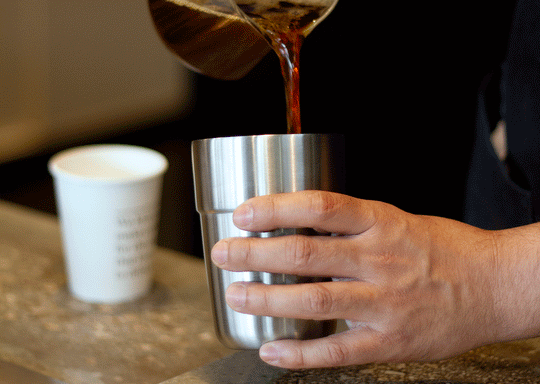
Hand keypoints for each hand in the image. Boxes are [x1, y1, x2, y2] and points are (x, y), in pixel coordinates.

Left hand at [210, 191, 521, 368]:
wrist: (495, 286)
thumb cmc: (443, 249)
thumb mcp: (398, 220)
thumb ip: (351, 224)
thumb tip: (298, 222)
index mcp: (381, 223)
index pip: (319, 207)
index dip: (276, 208)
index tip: (244, 213)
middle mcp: (379, 259)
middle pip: (305, 253)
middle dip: (255, 254)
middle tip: (223, 253)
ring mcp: (385, 303)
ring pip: (314, 300)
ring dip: (267, 298)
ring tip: (236, 295)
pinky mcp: (391, 341)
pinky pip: (337, 351)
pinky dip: (299, 353)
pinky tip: (271, 349)